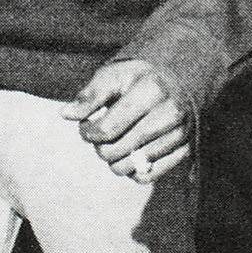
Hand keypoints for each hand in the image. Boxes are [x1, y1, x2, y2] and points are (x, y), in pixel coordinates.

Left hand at [62, 59, 190, 183]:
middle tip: (103, 134)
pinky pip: (147, 177)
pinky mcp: (185, 150)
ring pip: (129, 167)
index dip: (87, 132)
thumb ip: (90, 95)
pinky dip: (133, 170)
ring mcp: (180, 134)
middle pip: (115, 151)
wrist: (181, 79)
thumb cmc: (140, 77)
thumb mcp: (114, 75)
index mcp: (151, 90)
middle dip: (100, 146)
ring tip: (118, 141)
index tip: (87, 125)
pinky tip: (132, 152)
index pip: (107, 129)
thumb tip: (66, 113)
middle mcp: (170, 113)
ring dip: (115, 160)